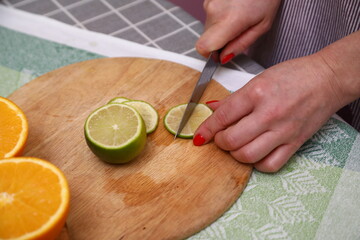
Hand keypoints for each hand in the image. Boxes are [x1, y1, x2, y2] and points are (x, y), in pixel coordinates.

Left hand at [194, 54, 344, 171]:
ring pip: (247, 156)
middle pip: (231, 140)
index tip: (199, 136)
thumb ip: (233, 98)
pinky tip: (255, 153)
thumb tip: (212, 108)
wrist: (326, 79)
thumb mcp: (258, 79)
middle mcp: (269, 114)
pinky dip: (256, 163)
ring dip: (235, 154)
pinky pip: (270, 165)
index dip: (206, 129)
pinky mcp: (295, 143)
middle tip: (220, 137)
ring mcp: (283, 131)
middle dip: (219, 141)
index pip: (222, 117)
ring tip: (237, 144)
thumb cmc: (294, 76)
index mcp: (256, 93)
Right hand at [196, 0, 280, 62]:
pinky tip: (234, 8)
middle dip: (219, 40)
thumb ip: (240, 45)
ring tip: (238, 16)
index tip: (220, 54)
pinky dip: (220, 16)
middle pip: (207, 38)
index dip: (210, 54)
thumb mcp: (261, 26)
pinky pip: (210, 15)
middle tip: (237, 31)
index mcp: (229, 20)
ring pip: (208, 27)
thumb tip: (224, 57)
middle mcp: (214, 10)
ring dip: (220, 27)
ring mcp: (209, 2)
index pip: (204, 47)